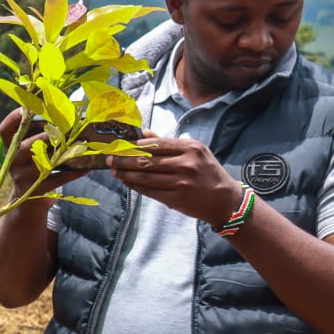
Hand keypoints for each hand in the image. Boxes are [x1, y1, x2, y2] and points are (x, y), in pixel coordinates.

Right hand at [0, 108, 90, 199]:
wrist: (26, 204)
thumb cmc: (33, 169)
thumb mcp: (29, 153)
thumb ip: (38, 136)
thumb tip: (66, 114)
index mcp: (10, 148)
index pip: (5, 130)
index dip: (13, 118)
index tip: (25, 107)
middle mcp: (12, 161)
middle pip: (28, 144)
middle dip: (48, 135)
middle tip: (67, 127)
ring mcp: (22, 176)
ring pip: (44, 161)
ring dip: (64, 152)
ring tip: (81, 144)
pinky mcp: (35, 190)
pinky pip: (59, 178)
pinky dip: (75, 172)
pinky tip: (87, 168)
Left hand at [108, 136, 243, 225]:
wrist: (224, 200)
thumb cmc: (207, 172)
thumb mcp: (195, 152)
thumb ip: (169, 143)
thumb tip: (144, 133)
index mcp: (191, 148)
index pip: (155, 143)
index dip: (134, 145)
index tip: (120, 145)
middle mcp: (186, 163)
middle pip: (146, 160)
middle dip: (124, 159)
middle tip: (109, 158)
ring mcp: (181, 182)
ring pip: (145, 176)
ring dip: (125, 173)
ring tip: (114, 170)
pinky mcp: (176, 198)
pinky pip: (149, 190)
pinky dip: (134, 185)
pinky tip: (125, 181)